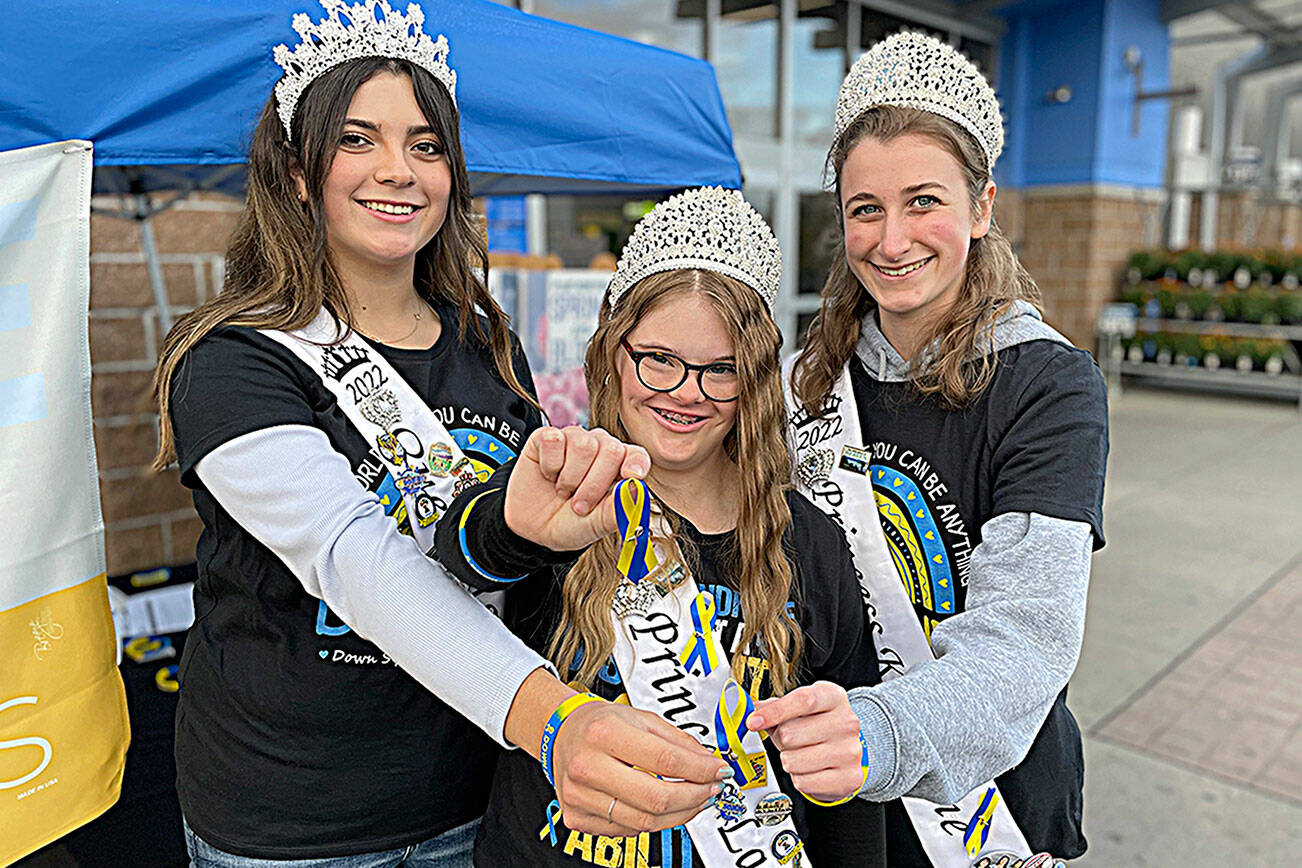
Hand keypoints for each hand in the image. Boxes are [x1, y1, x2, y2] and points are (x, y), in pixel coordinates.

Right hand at [504, 426, 649, 550]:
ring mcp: (574, 440)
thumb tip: (636, 490)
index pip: (637, 455)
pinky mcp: (548, 438)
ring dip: (570, 478)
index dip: (636, 463)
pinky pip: (554, 440)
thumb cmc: (570, 523)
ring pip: (583, 445)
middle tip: (580, 505)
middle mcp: (600, 448)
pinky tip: (548, 475)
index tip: (632, 476)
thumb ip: (617, 510)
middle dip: (595, 484)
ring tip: (563, 491)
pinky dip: (550, 465)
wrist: (534, 528)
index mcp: (619, 468)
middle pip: (611, 450)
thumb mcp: (596, 525)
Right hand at [553, 700, 729, 835]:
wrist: (560, 734)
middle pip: (657, 798)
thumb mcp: (641, 717)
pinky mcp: (577, 817)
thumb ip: (678, 741)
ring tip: (694, 799)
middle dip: (694, 796)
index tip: (718, 770)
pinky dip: (654, 821)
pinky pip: (628, 829)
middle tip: (711, 788)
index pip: (665, 760)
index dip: (700, 770)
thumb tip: (708, 763)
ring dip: (680, 813)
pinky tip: (664, 808)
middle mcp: (588, 765)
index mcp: (604, 732)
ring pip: (645, 821)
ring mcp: (580, 796)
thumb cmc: (599, 724)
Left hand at [746, 681, 865, 803]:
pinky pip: (803, 782)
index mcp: (833, 697)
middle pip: (790, 734)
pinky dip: (800, 778)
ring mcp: (849, 752)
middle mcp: (846, 723)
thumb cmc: (817, 725)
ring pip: (792, 761)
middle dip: (781, 739)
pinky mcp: (848, 778)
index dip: (774, 712)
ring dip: (789, 759)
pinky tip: (811, 768)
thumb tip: (748, 710)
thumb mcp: (800, 708)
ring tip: (802, 753)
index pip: (802, 701)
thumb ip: (773, 706)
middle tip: (791, 739)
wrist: (846, 750)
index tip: (753, 722)